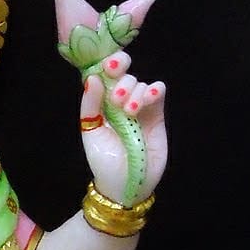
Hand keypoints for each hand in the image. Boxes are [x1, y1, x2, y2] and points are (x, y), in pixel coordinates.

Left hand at [79, 54, 166, 204]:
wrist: (124, 184)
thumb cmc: (104, 160)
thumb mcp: (91, 132)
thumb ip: (90, 105)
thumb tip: (92, 78)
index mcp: (103, 103)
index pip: (107, 75)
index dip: (110, 64)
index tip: (109, 66)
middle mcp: (121, 102)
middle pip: (126, 76)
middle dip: (121, 81)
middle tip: (116, 99)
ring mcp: (141, 108)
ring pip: (141, 83)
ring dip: (134, 93)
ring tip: (129, 112)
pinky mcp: (157, 115)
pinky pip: (159, 92)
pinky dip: (154, 90)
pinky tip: (149, 100)